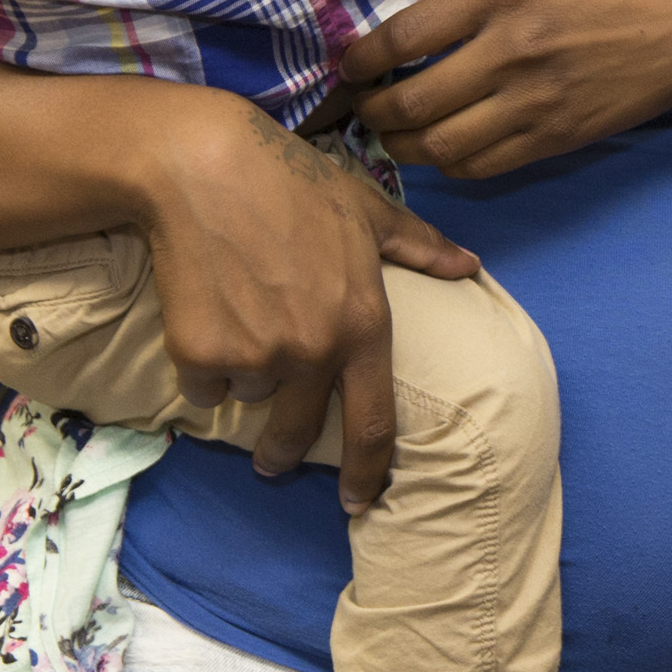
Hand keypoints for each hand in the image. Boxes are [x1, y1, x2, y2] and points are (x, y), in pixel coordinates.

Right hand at [136, 94, 480, 507]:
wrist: (206, 170)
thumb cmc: (294, 184)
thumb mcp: (370, 211)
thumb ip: (421, 248)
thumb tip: (471, 265)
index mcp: (364, 325)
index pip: (374, 423)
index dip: (368, 471)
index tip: (359, 501)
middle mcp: (315, 352)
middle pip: (298, 433)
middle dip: (284, 453)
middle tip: (276, 458)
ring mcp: (256, 357)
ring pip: (249, 398)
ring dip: (246, 379)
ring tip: (241, 326)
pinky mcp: (200, 355)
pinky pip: (204, 386)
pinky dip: (203, 366)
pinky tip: (206, 317)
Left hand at [342, 0, 671, 181]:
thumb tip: (436, 10)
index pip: (404, 36)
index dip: (361, 59)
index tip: (350, 66)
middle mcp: (513, 49)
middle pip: (411, 102)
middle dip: (371, 113)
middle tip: (363, 109)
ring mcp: (536, 100)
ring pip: (440, 146)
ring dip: (402, 148)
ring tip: (394, 136)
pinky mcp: (557, 136)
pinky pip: (483, 166)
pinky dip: (450, 165)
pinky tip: (445, 150)